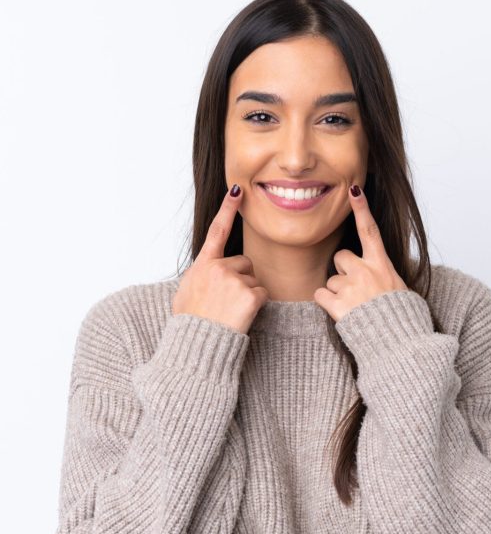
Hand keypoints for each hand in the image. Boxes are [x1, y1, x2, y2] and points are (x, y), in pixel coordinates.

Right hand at [172, 185, 269, 334]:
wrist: (196, 344)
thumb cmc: (190, 323)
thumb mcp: (186, 292)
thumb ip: (200, 276)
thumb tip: (207, 274)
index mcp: (202, 265)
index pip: (217, 230)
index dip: (228, 208)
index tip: (237, 189)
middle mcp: (218, 268)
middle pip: (244, 263)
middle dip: (240, 279)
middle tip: (225, 301)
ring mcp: (234, 280)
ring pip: (253, 280)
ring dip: (247, 294)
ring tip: (229, 310)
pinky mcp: (249, 295)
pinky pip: (261, 295)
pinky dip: (255, 306)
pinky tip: (239, 316)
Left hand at [313, 185, 408, 322]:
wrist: (400, 344)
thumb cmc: (402, 319)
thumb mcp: (399, 289)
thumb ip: (383, 276)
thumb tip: (376, 273)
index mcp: (383, 265)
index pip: (370, 231)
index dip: (362, 209)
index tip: (354, 189)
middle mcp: (366, 271)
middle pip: (341, 258)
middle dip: (343, 271)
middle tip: (357, 291)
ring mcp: (351, 287)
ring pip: (331, 280)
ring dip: (338, 293)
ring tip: (355, 308)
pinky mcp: (338, 304)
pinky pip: (321, 295)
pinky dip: (327, 304)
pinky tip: (342, 313)